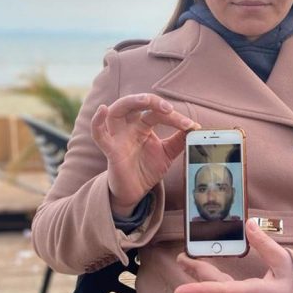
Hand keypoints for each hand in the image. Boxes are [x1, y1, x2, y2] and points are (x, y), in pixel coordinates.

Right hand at [92, 93, 197, 215]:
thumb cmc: (147, 168)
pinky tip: (103, 110)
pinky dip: (97, 122)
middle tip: (168, 108)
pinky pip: (99, 135)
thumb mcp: (168, 153)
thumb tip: (196, 127)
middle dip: (151, 101)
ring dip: (130, 102)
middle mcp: (129, 127)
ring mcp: (118, 137)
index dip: (175, 118)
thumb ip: (180, 140)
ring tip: (145, 101)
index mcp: (142, 125)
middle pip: (134, 103)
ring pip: (116, 111)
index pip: (157, 113)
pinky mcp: (110, 150)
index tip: (191, 126)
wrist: (135, 191)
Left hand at [174, 220, 292, 292]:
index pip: (221, 292)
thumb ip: (265, 244)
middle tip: (180, 259)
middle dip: (196, 276)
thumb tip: (248, 224)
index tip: (178, 291)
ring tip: (189, 267)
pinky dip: (215, 290)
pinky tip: (209, 282)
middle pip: (216, 292)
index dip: (198, 290)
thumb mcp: (287, 261)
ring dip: (203, 283)